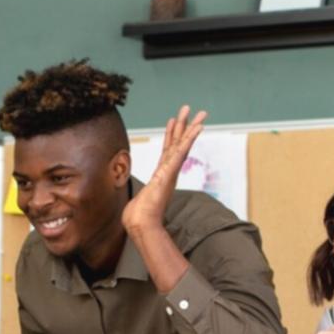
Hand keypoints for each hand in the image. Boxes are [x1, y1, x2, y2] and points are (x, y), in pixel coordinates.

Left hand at [121, 105, 206, 234]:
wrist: (141, 223)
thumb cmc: (140, 216)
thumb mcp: (140, 201)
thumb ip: (141, 200)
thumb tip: (135, 208)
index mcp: (162, 175)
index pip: (168, 150)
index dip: (171, 135)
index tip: (173, 121)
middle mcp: (169, 171)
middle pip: (178, 143)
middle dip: (185, 126)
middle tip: (193, 110)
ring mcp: (171, 171)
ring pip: (182, 144)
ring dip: (190, 128)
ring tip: (198, 113)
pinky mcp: (170, 172)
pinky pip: (181, 152)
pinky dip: (189, 140)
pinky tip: (196, 129)